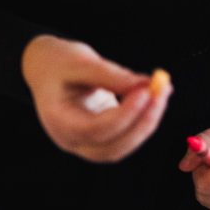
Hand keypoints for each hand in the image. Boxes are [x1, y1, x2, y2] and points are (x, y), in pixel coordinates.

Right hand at [22, 35, 171, 162]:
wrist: (47, 69)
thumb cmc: (59, 63)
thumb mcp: (80, 62)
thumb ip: (111, 75)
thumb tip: (147, 85)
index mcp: (58, 121)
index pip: (95, 130)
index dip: (124, 114)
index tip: (147, 90)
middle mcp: (70, 139)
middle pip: (112, 147)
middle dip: (142, 122)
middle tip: (162, 90)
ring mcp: (84, 143)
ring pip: (123, 146)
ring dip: (147, 122)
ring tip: (161, 90)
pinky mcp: (100, 138)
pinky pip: (126, 137)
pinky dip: (143, 119)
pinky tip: (155, 96)